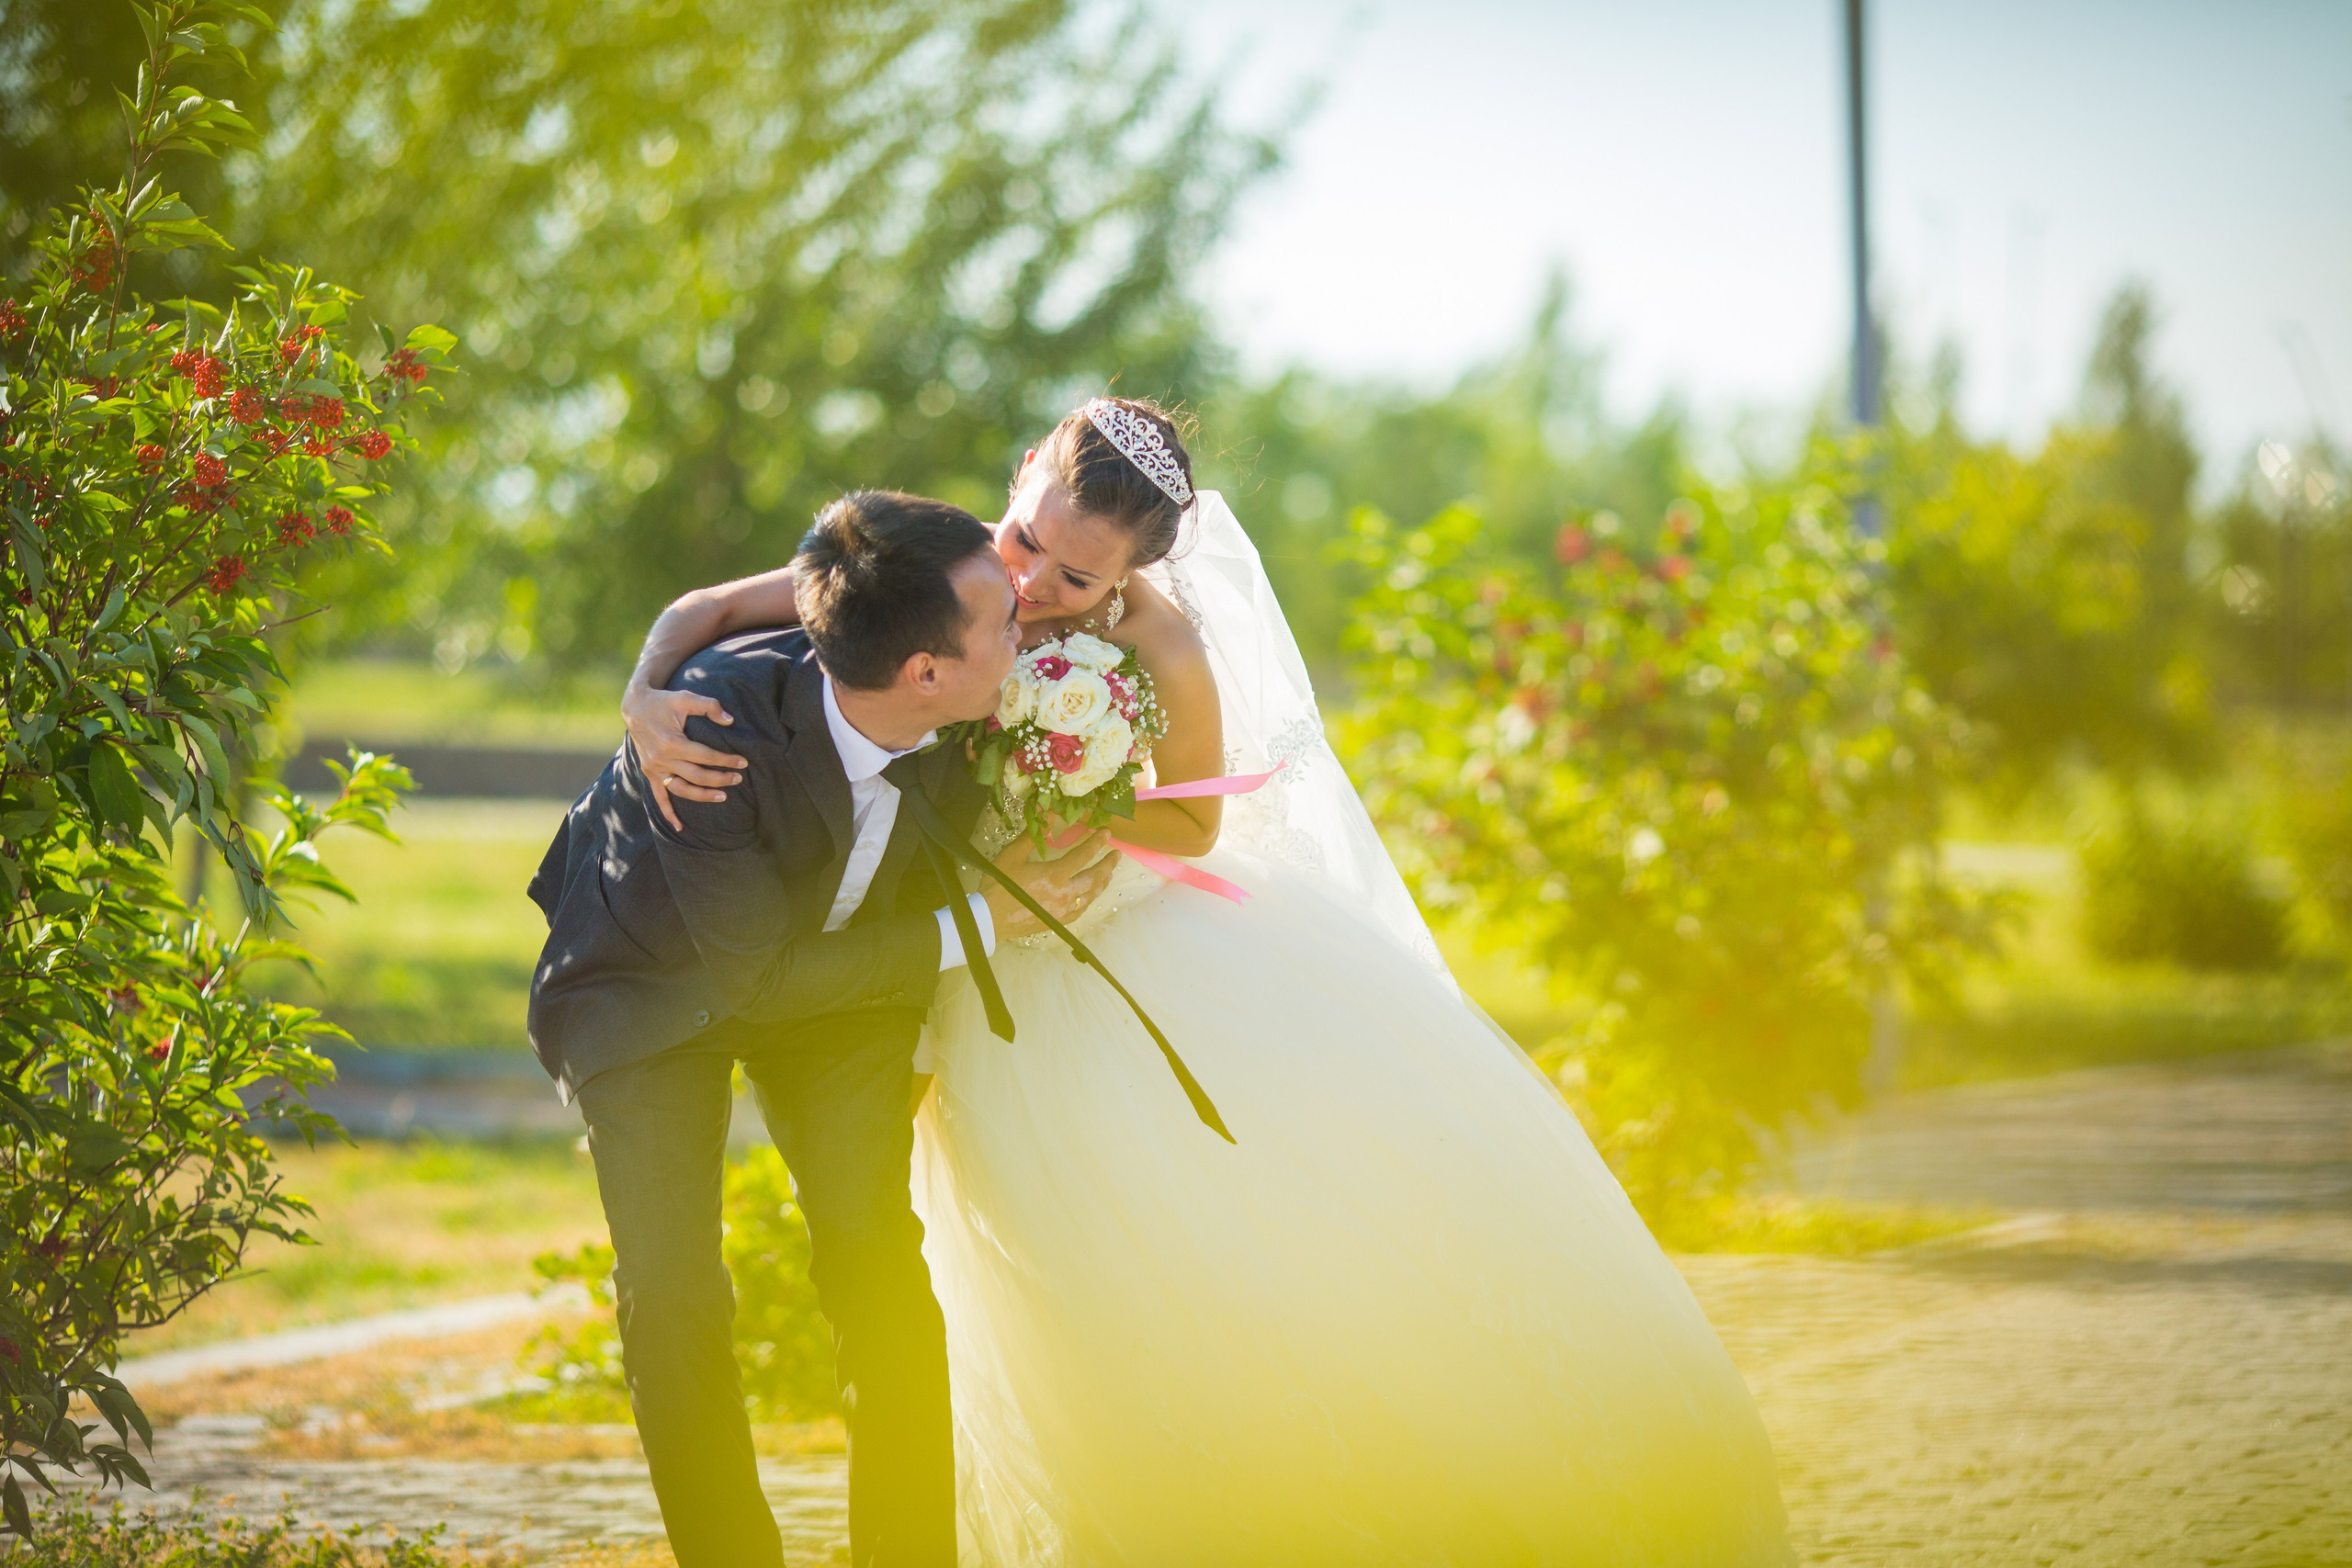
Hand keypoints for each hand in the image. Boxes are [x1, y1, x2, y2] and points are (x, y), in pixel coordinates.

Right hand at [623, 681, 750, 832]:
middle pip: (697, 776)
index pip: (706, 756)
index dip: (726, 760)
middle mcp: (662, 759)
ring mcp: (654, 769)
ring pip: (682, 790)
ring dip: (703, 796)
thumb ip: (709, 706)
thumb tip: (730, 720)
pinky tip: (680, 827)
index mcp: (672, 742)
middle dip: (721, 779)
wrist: (635, 707)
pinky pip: (659, 797)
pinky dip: (668, 813)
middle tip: (738, 779)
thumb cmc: (664, 701)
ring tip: (723, 796)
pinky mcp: (650, 773)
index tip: (743, 762)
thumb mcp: (685, 697)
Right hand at [985, 831, 1120, 938]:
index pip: (1083, 855)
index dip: (1096, 842)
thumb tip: (1048, 811)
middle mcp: (1064, 894)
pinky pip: (1081, 910)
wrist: (988, 919)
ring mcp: (1063, 911)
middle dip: (1107, 865)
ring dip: (1101, 883)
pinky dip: (1089, 900)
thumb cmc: (998, 885)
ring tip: (1109, 874)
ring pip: (1090, 896)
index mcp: (1054, 875)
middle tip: (1117, 854)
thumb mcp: (1013, 855)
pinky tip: (1089, 896)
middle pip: (1094, 877)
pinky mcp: (1058, 922)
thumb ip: (1033, 834)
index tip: (1107, 833)